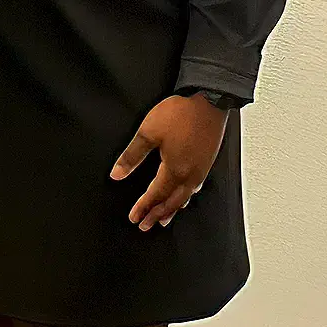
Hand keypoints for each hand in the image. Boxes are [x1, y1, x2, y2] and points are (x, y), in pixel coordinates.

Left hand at [110, 93, 229, 230]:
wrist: (209, 100)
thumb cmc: (181, 114)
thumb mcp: (148, 133)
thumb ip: (131, 155)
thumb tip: (117, 174)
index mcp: (174, 170)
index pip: (155, 195)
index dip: (143, 208)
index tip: (134, 218)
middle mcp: (190, 174)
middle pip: (171, 202)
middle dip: (157, 215)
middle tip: (146, 225)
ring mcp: (201, 169)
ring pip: (185, 197)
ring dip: (173, 209)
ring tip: (164, 218)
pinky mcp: (207, 162)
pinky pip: (196, 188)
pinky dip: (186, 197)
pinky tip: (185, 195)